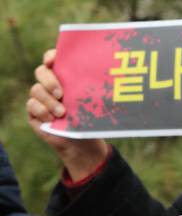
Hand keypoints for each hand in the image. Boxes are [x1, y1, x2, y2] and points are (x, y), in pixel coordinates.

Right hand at [27, 49, 108, 177]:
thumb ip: (89, 90)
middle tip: (60, 94)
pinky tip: (51, 119)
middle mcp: (49, 85)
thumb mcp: (91, 104)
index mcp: (63, 78)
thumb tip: (104, 79)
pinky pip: (32, 105)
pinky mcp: (34, 112)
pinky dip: (42, 111)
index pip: (52, 60)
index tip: (52, 61)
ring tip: (61, 113)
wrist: (83, 146)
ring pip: (36, 89)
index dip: (50, 57)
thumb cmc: (89, 121)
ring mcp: (40, 98)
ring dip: (48, 101)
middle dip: (49, 81)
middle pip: (41, 72)